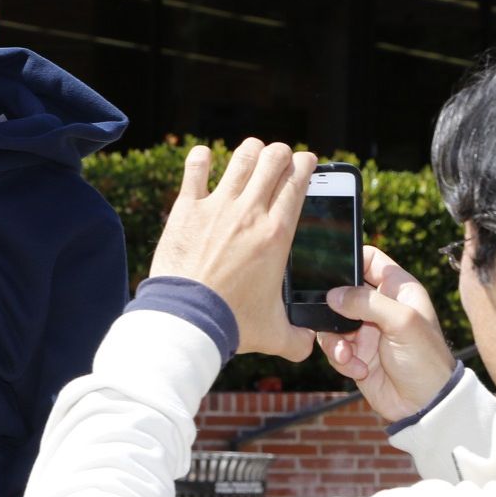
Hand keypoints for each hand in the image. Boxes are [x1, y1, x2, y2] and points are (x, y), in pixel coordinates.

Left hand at [147, 140, 317, 360]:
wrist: (187, 319)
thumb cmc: (232, 324)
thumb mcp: (275, 333)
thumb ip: (297, 338)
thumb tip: (309, 345)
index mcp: (277, 234)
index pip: (298, 182)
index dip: (305, 164)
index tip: (306, 161)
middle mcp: (250, 213)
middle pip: (273, 160)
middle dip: (280, 153)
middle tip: (278, 158)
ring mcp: (217, 207)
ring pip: (241, 158)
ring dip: (250, 151)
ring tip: (251, 153)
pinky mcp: (186, 209)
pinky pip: (195, 169)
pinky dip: (201, 159)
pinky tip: (203, 157)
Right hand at [317, 243, 457, 421]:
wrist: (423, 405)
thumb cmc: (426, 360)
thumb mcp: (403, 322)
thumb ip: (367, 302)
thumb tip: (333, 295)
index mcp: (397, 289)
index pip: (369, 259)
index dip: (350, 258)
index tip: (331, 266)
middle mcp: (379, 306)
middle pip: (341, 291)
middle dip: (333, 307)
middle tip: (334, 319)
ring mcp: (364, 330)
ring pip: (331, 322)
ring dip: (334, 340)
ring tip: (348, 355)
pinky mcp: (355, 353)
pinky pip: (333, 348)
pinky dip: (340, 359)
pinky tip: (359, 369)